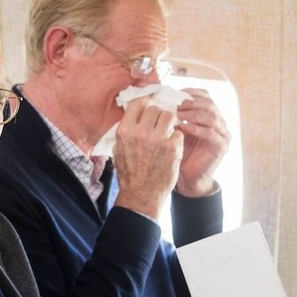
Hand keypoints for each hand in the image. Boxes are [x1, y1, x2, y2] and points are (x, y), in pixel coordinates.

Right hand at [112, 98, 183, 219]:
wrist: (141, 194)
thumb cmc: (129, 173)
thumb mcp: (119, 149)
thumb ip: (126, 131)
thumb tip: (132, 113)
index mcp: (125, 131)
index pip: (137, 103)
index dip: (145, 102)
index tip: (149, 104)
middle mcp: (140, 132)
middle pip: (155, 109)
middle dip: (158, 115)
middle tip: (159, 123)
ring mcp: (158, 139)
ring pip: (169, 117)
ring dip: (169, 123)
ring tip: (167, 132)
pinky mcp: (173, 147)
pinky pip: (178, 132)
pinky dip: (176, 138)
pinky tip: (171, 146)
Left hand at [175, 88, 229, 196]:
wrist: (186, 176)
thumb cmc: (177, 151)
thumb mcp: (174, 129)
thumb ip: (172, 114)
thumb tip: (158, 97)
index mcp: (208, 114)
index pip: (204, 95)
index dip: (189, 92)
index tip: (173, 93)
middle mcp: (218, 121)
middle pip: (208, 103)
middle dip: (190, 102)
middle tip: (174, 104)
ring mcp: (222, 133)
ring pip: (211, 116)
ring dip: (192, 114)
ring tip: (177, 115)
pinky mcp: (221, 146)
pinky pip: (211, 133)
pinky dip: (196, 128)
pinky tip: (183, 128)